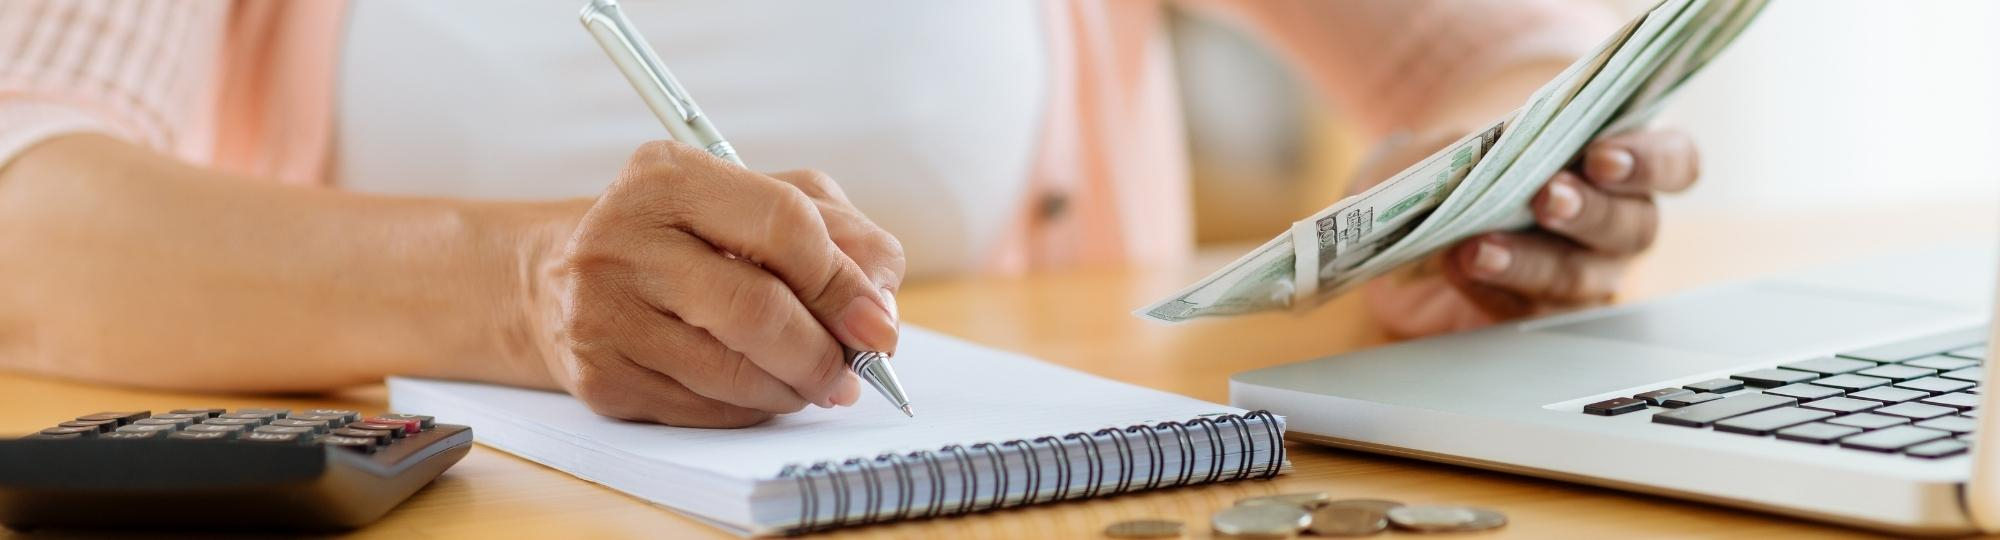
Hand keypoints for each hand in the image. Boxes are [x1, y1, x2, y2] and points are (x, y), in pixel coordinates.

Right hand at [546, 142, 905, 426]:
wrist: (560, 278)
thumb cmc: (683, 235)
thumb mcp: (758, 202)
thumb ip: (836, 233)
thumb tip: (881, 302)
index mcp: (668, 176)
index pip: (784, 227)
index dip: (844, 283)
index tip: (880, 324)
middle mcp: (621, 239)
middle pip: (757, 311)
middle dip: (822, 352)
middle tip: (852, 371)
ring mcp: (601, 313)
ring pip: (733, 374)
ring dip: (793, 388)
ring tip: (810, 379)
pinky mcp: (599, 378)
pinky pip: (703, 410)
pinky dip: (750, 408)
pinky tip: (756, 389)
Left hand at [1360, 128, 1698, 336]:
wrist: (1415, 210)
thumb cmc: (1465, 157)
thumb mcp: (1473, 133)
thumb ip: (1492, 136)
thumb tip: (1487, 148)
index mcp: (1621, 164)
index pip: (1674, 163)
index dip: (1649, 162)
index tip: (1602, 157)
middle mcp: (1616, 223)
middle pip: (1632, 228)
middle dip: (1589, 212)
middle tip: (1547, 198)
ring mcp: (1582, 275)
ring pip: (1579, 278)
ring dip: (1531, 261)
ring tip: (1481, 248)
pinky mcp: (1533, 311)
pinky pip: (1528, 312)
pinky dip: (1491, 288)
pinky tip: (1458, 267)